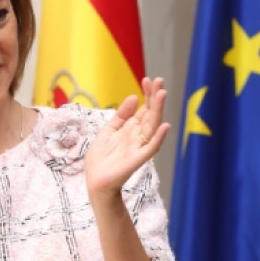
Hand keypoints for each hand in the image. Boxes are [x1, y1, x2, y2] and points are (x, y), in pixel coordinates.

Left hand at [84, 77, 169, 197]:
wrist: (95, 181)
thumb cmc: (100, 158)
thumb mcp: (108, 131)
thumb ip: (121, 115)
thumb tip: (134, 97)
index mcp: (131, 129)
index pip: (143, 108)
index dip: (146, 94)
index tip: (148, 79)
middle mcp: (138, 136)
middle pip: (150, 114)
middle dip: (154, 97)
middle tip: (159, 80)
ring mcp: (139, 147)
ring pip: (152, 126)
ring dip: (158, 110)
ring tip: (162, 94)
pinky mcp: (137, 159)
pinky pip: (151, 148)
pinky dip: (158, 137)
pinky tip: (164, 126)